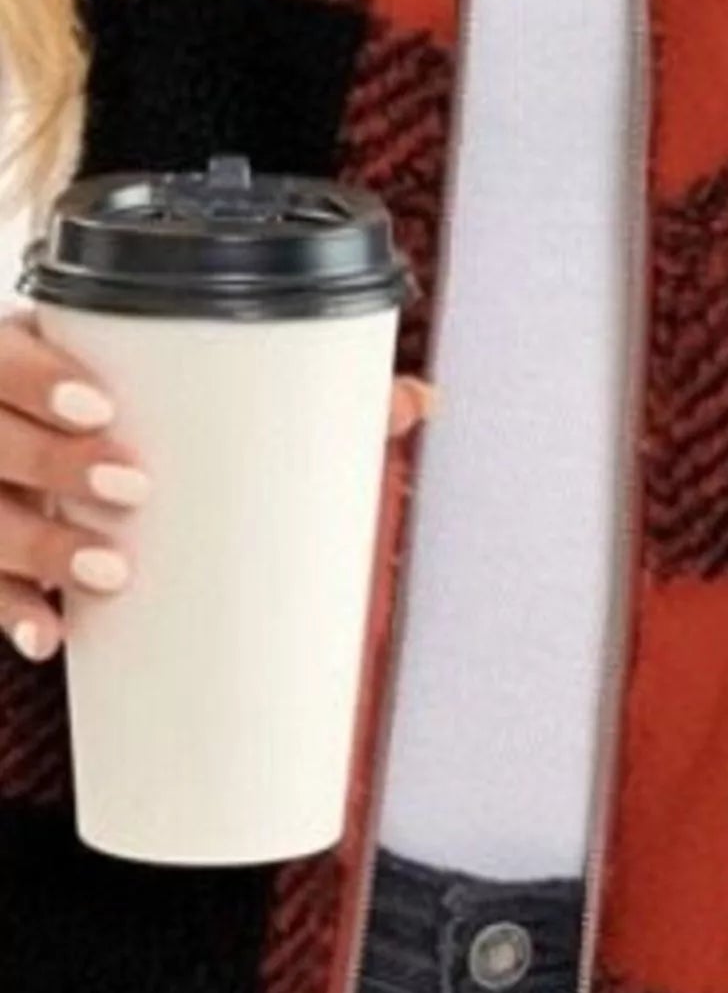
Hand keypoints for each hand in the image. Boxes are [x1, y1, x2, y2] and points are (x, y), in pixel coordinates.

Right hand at [0, 307, 435, 662]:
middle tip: (133, 489)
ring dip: (39, 548)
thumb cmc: (150, 433)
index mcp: (27, 364)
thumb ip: (309, 395)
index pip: (2, 354)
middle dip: (54, 461)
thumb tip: (420, 402)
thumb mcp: (204, 405)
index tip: (100, 405)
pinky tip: (49, 638)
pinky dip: (12, 614)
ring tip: (110, 572)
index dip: (35, 375)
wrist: (78, 485)